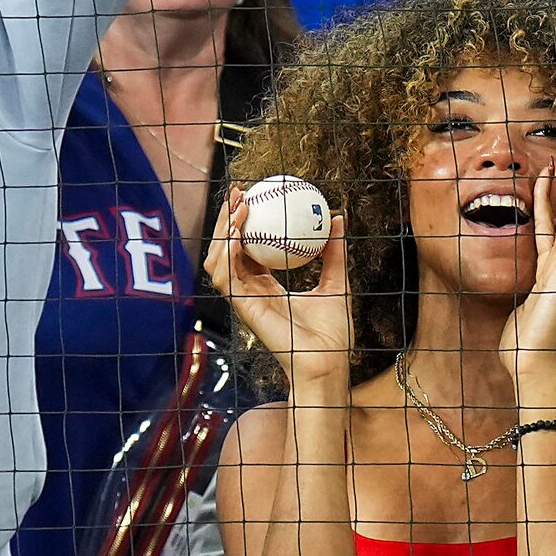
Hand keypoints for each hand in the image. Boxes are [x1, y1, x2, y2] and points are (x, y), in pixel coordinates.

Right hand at [205, 190, 353, 385]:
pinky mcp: (241, 308)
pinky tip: (237, 234)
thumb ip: (334, 254)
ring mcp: (243, 299)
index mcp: (265, 285)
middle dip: (225, 219)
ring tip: (237, 209)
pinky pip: (225, 276)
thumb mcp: (337, 284)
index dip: (242, 221)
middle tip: (237, 193)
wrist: (328, 362)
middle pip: (226, 249)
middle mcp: (249, 290)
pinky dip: (226, 253)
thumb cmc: (333, 333)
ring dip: (222, 232)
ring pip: (217, 260)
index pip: (245, 247)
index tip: (250, 195)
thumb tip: (338, 219)